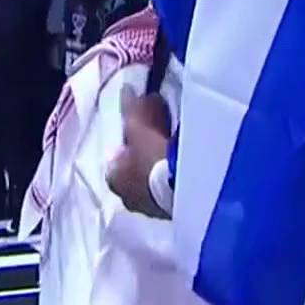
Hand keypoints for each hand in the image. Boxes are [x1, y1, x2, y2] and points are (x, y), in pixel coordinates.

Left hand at [108, 88, 171, 216]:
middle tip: (164, 135)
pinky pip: (172, 190)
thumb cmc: (153, 156)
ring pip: (154, 183)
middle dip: (146, 155)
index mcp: (113, 177)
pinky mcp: (173, 214)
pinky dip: (177, 177)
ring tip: (181, 149)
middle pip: (136, 171)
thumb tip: (126, 90)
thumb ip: (132, 109)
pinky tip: (190, 165)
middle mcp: (128, 197)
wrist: (183, 189)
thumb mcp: (140, 125)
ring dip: (163, 168)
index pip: (118, 156)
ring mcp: (151, 209)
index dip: (131, 139)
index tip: (146, 126)